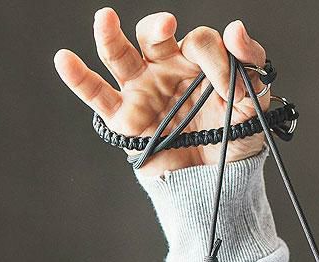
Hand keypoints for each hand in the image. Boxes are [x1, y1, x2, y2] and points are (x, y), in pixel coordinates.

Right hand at [54, 9, 269, 175]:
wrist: (219, 184)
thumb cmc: (234, 140)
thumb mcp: (253, 103)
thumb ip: (249, 65)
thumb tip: (235, 29)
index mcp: (196, 62)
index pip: (198, 42)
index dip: (214, 57)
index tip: (232, 86)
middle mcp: (166, 71)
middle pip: (152, 37)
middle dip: (157, 27)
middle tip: (168, 26)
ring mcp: (142, 94)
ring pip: (120, 57)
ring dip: (110, 37)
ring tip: (106, 19)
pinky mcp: (125, 122)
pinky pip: (97, 97)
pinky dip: (79, 80)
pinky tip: (64, 60)